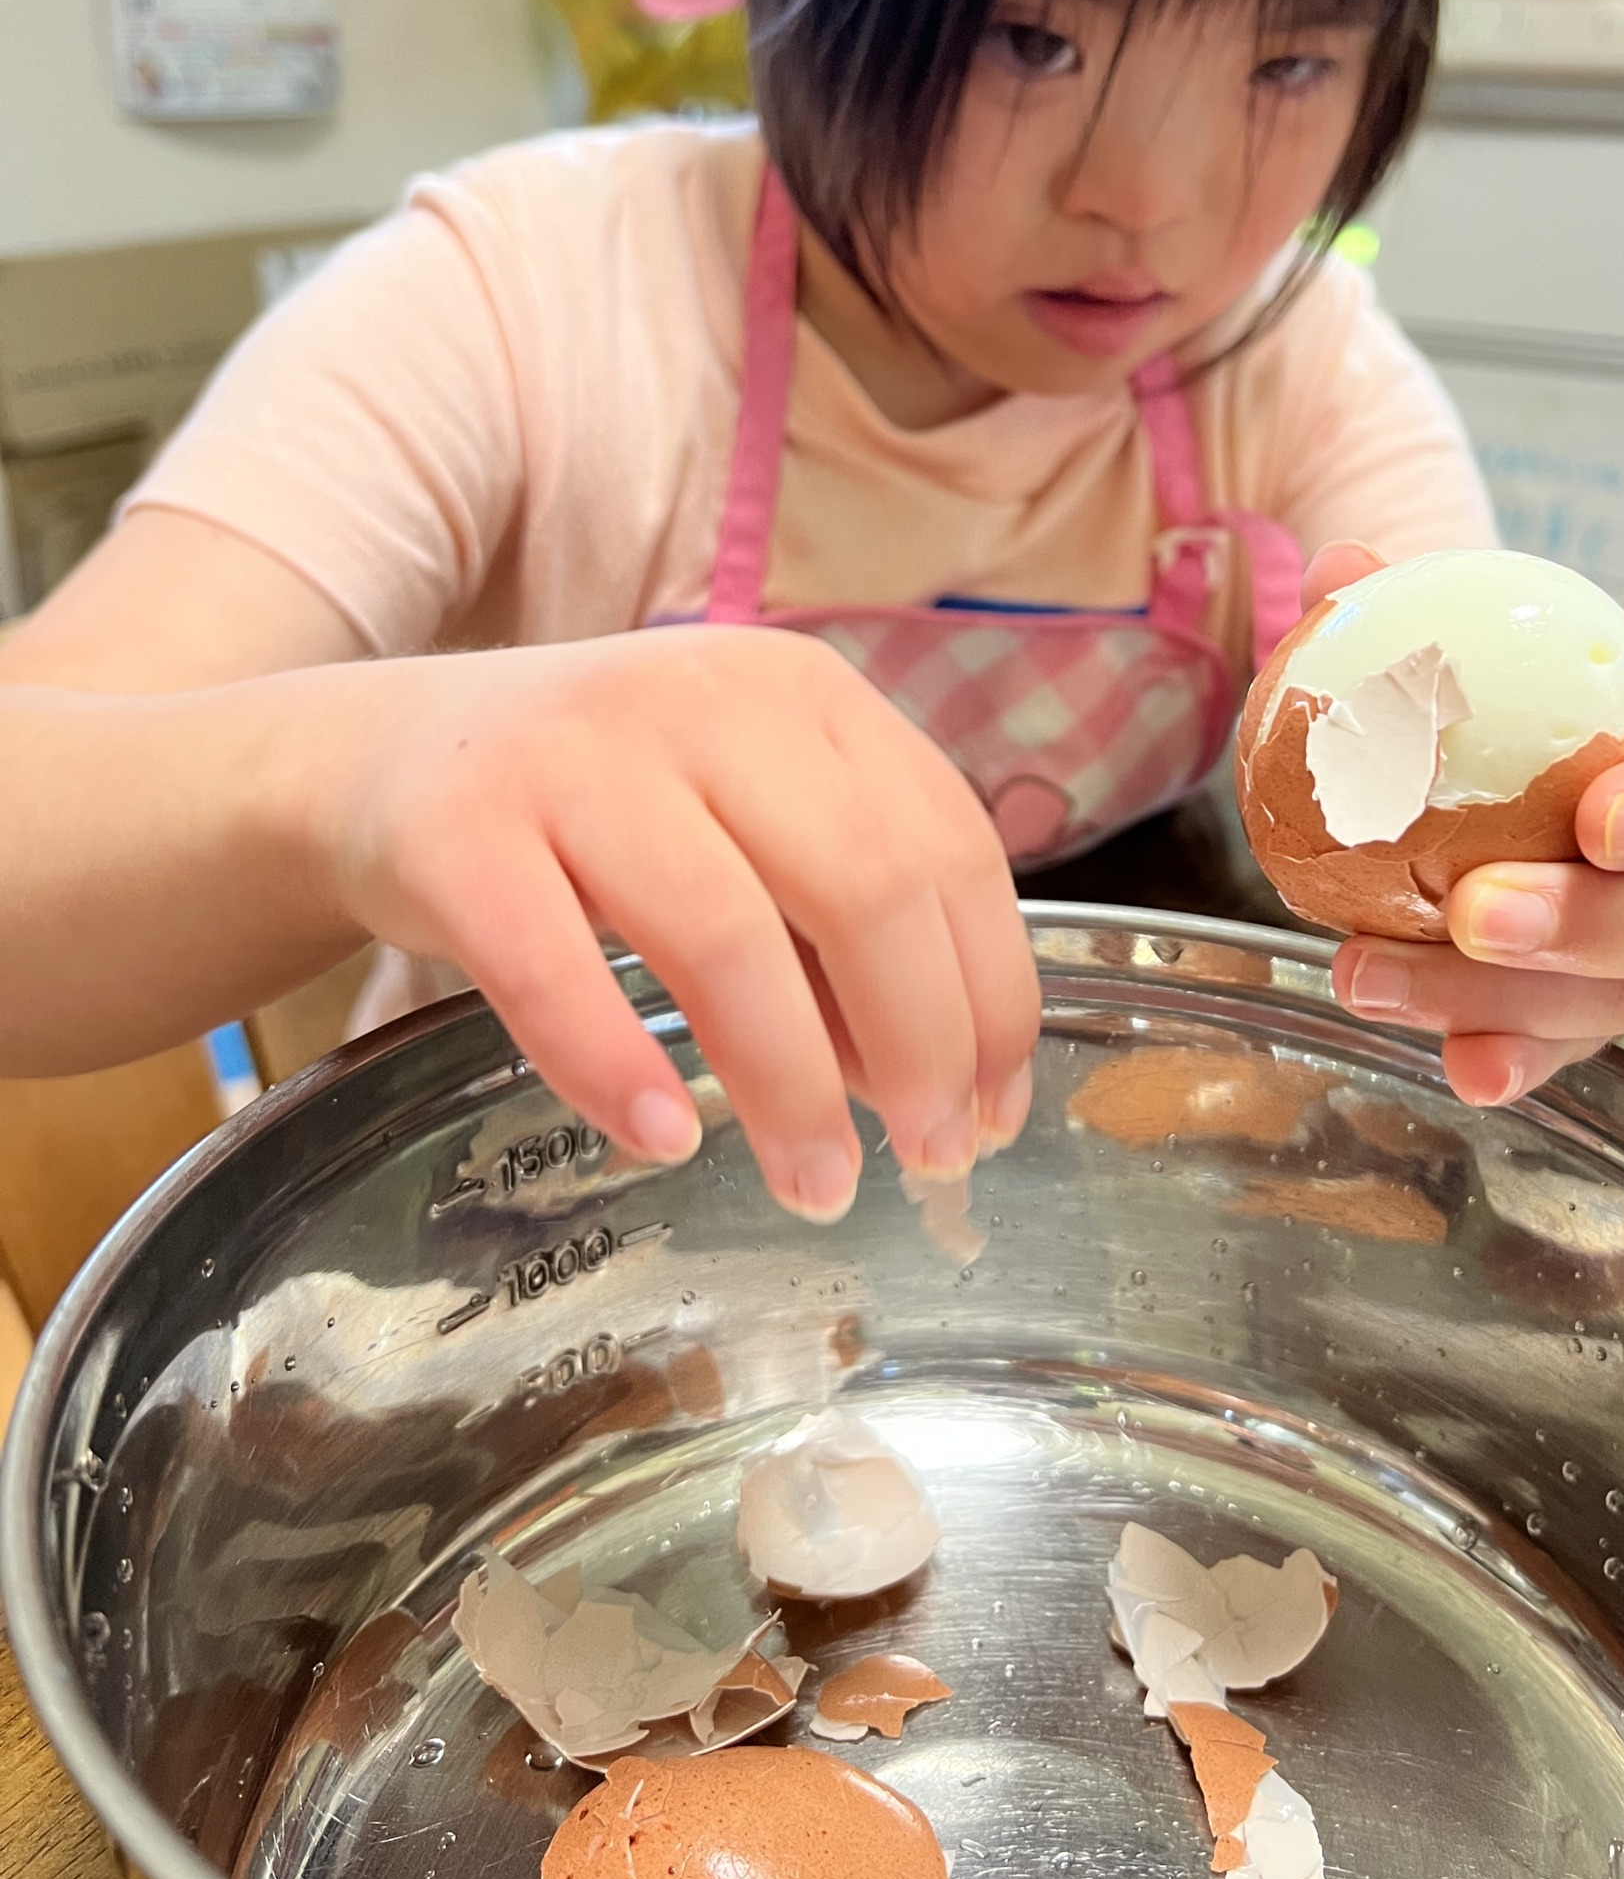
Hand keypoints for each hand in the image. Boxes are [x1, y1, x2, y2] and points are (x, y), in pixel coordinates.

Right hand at [296, 628, 1040, 1221]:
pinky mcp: (458, 828)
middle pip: (863, 884)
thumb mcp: (739, 826)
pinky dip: (617, 1064)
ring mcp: (574, 754)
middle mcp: (701, 699)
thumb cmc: (594, 815)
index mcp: (801, 692)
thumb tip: (944, 1087)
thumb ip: (837, 926)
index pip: (947, 843)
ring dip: (788, 1085)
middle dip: (919, 1046)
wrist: (373, 761)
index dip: (991, 991)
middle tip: (929, 1160)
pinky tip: (665, 1141)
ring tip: (817, 1186)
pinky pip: (550, 967)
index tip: (995, 1109)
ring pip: (722, 932)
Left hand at [1300, 544, 1623, 1109]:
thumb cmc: (1544, 699)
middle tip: (1477, 910)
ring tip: (1380, 977)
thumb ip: (1426, 603)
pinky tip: (1457, 1067)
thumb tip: (1339, 570)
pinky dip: (1518, 1060)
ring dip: (1510, 1001)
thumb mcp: (1504, 637)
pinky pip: (1579, 1048)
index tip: (1602, 819)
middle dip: (1591, 925)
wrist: (1558, 766)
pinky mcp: (1619, 1010)